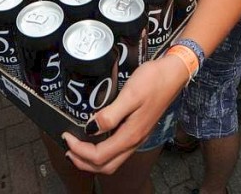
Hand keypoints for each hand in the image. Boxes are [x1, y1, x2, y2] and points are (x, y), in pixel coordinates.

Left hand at [62, 55, 187, 173]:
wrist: (174, 74)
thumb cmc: (153, 81)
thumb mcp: (130, 95)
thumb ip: (110, 115)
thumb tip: (91, 128)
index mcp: (131, 134)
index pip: (99, 155)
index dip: (79, 150)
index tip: (66, 136)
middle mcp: (134, 140)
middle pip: (106, 166)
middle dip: (83, 162)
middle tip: (68, 148)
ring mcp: (137, 137)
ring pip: (112, 161)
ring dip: (92, 160)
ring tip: (78, 149)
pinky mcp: (138, 130)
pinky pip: (118, 152)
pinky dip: (103, 152)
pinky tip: (97, 139)